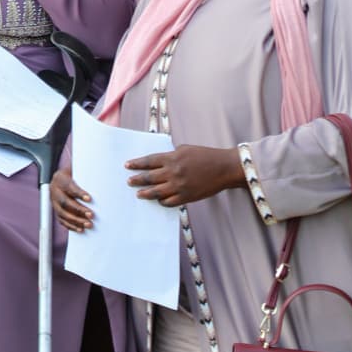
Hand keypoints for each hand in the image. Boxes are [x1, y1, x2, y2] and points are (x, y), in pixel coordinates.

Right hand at [50, 165, 93, 231]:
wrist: (63, 176)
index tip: (90, 199)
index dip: (79, 193)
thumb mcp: (79, 168)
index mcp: (60, 178)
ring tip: (88, 224)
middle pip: (65, 202)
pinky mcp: (56, 209)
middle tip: (92, 215)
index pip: (68, 186)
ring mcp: (54, 201)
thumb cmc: (76, 173)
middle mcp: (54, 190)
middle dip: (79, 210)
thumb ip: (89, 171)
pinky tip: (80, 229)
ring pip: (62, 213)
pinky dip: (70, 225)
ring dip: (76, 220)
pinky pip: (61, 219)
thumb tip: (108, 174)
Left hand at [126, 145, 242, 208]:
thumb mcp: (185, 149)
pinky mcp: (187, 196)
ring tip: (138, 194)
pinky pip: (170, 202)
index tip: (127, 165)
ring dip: (145, 193)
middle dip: (137, 180)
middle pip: (149, 177)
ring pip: (156, 192)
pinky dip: (162, 202)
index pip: (148, 161)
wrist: (225, 168)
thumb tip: (158, 161)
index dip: (136, 164)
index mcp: (172, 158)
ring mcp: (179, 186)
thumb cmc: (206, 156)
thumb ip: (171, 155)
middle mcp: (173, 172)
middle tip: (128, 181)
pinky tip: (158, 200)